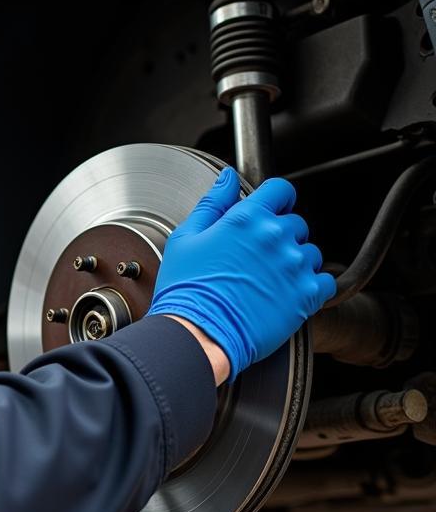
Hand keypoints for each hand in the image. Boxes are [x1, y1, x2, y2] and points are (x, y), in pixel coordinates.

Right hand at [148, 167, 335, 378]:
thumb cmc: (188, 289)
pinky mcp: (306, 295)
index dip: (275, 199)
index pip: (280, 191)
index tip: (270, 211)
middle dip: (281, 235)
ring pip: (310, 253)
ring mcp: (294, 266)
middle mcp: (275, 237)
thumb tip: (227, 179)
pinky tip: (287, 294)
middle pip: (295, 223)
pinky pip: (325, 282)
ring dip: (295, 261)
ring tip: (270, 280)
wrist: (199, 332)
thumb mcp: (186, 238)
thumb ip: (212, 203)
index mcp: (247, 219)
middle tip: (258, 257)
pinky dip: (312, 286)